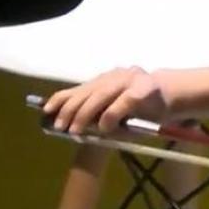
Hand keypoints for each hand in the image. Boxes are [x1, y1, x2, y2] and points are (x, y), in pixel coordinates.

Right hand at [42, 66, 170, 134]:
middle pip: (102, 93)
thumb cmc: (155, 113)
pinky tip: (48, 109)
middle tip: (74, 132)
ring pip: (86, 90)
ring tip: (59, 126)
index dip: (113, 114)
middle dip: (85, 114)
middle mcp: (128, 76)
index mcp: (147, 87)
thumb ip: (129, 128)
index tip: (103, 130)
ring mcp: (111, 75)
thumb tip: (101, 133)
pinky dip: (62, 99)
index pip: (129, 98)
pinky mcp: (98, 78)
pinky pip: (76, 88)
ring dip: (70, 109)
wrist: (160, 91)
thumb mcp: (150, 123)